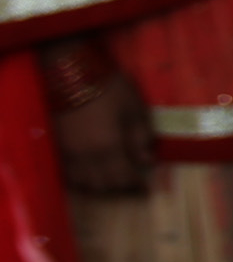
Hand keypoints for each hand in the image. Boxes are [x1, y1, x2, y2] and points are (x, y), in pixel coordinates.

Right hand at [48, 52, 153, 195]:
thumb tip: (147, 161)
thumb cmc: (108, 88)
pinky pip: (67, 174)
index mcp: (108, 148)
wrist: (69, 73)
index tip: (145, 188)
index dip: (135, 185)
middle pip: (102, 185)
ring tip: (111, 179)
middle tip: (130, 183)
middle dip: (119, 187)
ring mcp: (67, 153)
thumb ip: (141, 137)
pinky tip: (89, 173)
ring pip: (83, 183)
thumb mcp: (134, 109)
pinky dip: (80, 179)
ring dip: (99, 186)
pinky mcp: (56, 146)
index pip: (123, 178)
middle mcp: (85, 157)